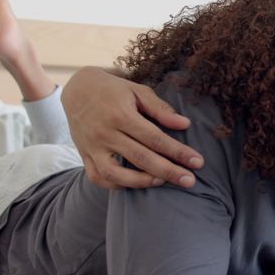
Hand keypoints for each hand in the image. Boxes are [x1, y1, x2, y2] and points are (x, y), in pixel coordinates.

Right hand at [62, 66, 204, 188]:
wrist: (77, 89)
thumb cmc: (113, 89)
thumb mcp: (137, 91)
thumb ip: (160, 109)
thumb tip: (185, 124)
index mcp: (121, 115)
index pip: (155, 138)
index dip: (178, 152)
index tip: (198, 162)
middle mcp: (105, 133)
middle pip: (140, 158)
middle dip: (168, 172)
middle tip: (190, 181)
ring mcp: (92, 147)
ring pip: (115, 174)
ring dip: (141, 182)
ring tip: (163, 182)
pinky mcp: (84, 155)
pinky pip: (98, 177)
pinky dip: (116, 185)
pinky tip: (136, 183)